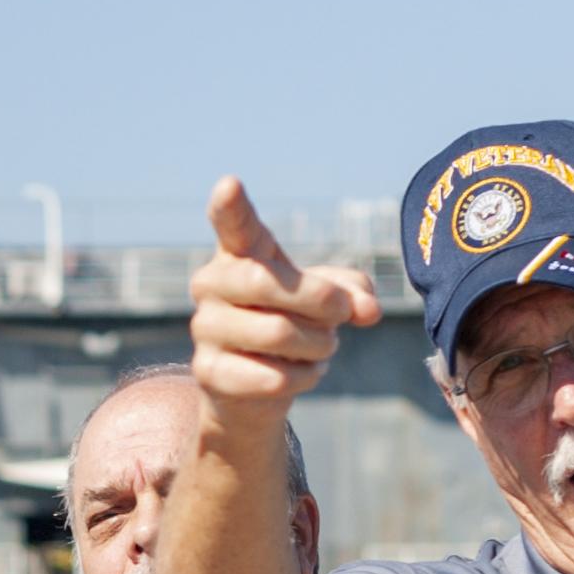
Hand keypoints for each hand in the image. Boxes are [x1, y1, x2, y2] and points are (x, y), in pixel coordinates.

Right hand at [189, 176, 380, 417]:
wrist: (252, 388)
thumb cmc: (292, 323)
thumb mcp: (327, 298)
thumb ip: (352, 292)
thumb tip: (368, 309)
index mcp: (240, 254)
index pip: (232, 224)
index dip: (230, 205)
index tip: (230, 184)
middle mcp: (211, 284)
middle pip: (267, 282)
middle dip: (320, 301)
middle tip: (342, 314)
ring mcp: (205, 328)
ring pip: (277, 333)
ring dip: (318, 345)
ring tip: (321, 348)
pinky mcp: (207, 372)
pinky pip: (271, 375)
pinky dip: (303, 377)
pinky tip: (299, 374)